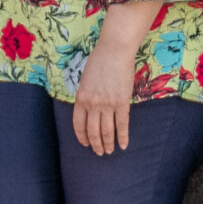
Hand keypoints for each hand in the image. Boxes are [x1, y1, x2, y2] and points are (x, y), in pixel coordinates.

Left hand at [73, 3, 152, 155]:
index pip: (78, 125)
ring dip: (108, 144)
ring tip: (110, 151)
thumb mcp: (85, 80)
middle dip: (95, 145)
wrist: (114, 51)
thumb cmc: (99, 61)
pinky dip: (123, 137)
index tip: (85, 144)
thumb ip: (86, 96)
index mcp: (80, 99)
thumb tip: (89, 110)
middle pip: (93, 131)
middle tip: (99, 152)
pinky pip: (122, 125)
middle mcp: (92, 104)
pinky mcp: (122, 103)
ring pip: (107, 131)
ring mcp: (107, 105)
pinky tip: (124, 145)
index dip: (82, 137)